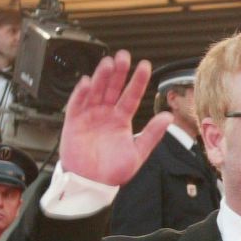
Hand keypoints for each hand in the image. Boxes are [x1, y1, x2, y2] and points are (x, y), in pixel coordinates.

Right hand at [58, 50, 170, 186]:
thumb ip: (152, 134)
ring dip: (101, 77)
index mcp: (121, 120)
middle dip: (118, 72)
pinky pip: (76, 105)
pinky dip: (81, 94)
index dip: (137, 81)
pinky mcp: (73, 123)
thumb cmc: (113, 171)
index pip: (131, 96)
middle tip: (124, 56)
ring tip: (108, 63)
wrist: (92, 184)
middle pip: (112, 88)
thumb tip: (167, 117)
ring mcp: (89, 116)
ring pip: (96, 92)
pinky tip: (88, 82)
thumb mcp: (138, 152)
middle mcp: (105, 114)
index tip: (145, 66)